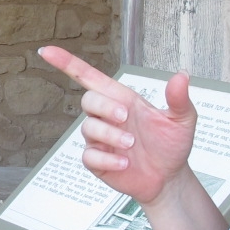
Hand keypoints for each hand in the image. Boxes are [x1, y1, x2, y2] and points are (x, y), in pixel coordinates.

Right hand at [39, 46, 198, 206]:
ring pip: (88, 128)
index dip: (67, 63)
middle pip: (87, 99)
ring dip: (110, 136)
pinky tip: (124, 163)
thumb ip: (179, 99)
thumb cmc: (172, 146)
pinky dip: (107, 159)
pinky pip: (89, 156)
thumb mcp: (182, 121)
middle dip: (104, 107)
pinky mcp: (97, 161)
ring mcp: (100, 139)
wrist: (170, 179)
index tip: (46, 51)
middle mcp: (107, 116)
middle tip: (125, 118)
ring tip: (131, 146)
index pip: (89, 77)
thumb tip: (182, 75)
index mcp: (123, 100)